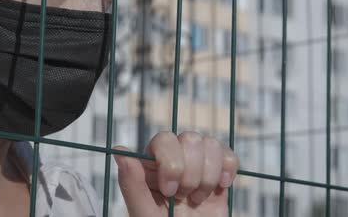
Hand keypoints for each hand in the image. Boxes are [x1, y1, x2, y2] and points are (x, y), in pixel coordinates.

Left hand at [114, 132, 238, 216]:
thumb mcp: (144, 213)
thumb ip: (131, 183)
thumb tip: (118, 150)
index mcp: (150, 166)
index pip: (163, 140)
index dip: (171, 161)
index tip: (169, 191)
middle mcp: (173, 160)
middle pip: (189, 138)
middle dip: (191, 172)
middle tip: (184, 198)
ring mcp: (197, 165)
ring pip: (209, 144)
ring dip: (208, 175)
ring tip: (198, 198)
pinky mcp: (219, 173)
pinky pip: (228, 154)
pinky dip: (228, 170)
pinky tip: (220, 188)